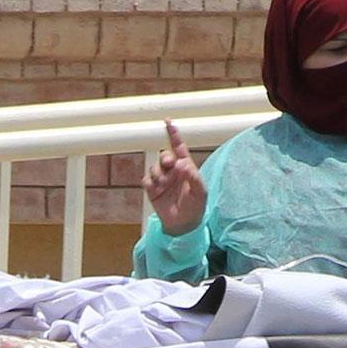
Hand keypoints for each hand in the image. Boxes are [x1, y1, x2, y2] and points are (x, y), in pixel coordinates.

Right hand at [142, 121, 205, 236]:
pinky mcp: (152, 188)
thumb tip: (183, 164)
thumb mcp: (200, 192)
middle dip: (165, 157)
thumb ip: (193, 177)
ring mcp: (162, 179)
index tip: (168, 122)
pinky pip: (147, 179)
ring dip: (158, 173)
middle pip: (164, 155)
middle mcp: (173, 171)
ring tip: (164, 184)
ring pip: (155, 167)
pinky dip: (150, 182)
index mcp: (186, 167)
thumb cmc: (195, 207)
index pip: (179, 147)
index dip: (173, 134)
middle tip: (169, 164)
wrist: (183, 225)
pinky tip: (156, 189)